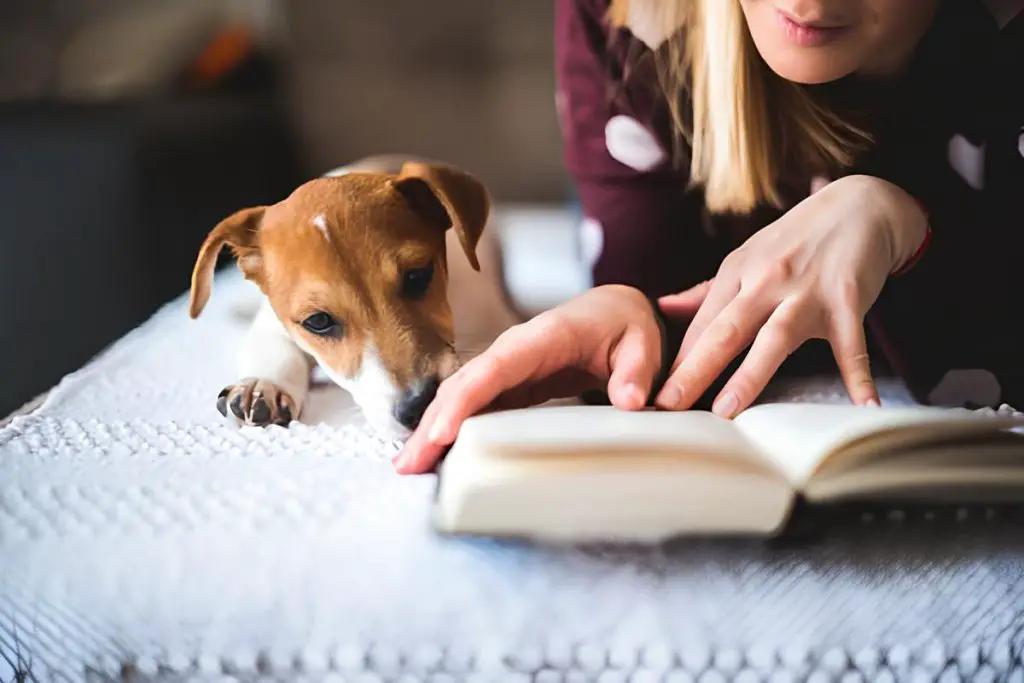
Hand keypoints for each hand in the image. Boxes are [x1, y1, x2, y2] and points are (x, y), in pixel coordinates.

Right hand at [393, 285, 680, 473]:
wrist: (615, 312)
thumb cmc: (627, 327)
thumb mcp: (643, 345)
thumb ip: (636, 372)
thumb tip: (629, 401)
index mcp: (543, 338)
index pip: (496, 368)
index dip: (466, 400)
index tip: (442, 433)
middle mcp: (514, 350)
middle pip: (464, 386)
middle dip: (433, 424)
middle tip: (409, 465)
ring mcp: (505, 367)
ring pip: (459, 396)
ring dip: (431, 430)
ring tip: (408, 468)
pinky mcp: (506, 384)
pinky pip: (472, 406)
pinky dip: (450, 429)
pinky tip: (435, 457)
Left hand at [655, 174, 928, 415]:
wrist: (860, 205)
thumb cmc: (797, 241)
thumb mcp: (748, 258)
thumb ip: (707, 291)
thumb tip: (662, 308)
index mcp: (737, 273)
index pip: (701, 325)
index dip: (677, 360)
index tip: (655, 394)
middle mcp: (766, 281)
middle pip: (725, 331)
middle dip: (694, 370)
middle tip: (668, 405)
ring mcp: (807, 292)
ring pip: (774, 337)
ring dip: (750, 375)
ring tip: (727, 410)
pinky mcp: (848, 299)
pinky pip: (852, 345)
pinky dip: (858, 376)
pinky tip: (862, 407)